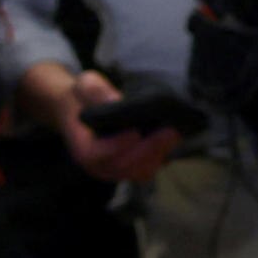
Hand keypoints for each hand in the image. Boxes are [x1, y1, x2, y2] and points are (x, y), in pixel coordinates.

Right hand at [29, 61, 174, 186]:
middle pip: (123, 166)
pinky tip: (173, 139)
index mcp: (83, 148)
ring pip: (139, 171)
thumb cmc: (86, 97)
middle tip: (170, 131)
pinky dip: (161, 157)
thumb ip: (95, 91)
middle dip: (148, 149)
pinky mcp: (133, 169)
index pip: (97, 154)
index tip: (134, 132)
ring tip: (174, 134)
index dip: (116, 146)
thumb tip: (115, 101)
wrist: (86, 110)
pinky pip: (149, 169)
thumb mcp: (85, 85)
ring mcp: (116, 170)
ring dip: (158, 154)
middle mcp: (99, 165)